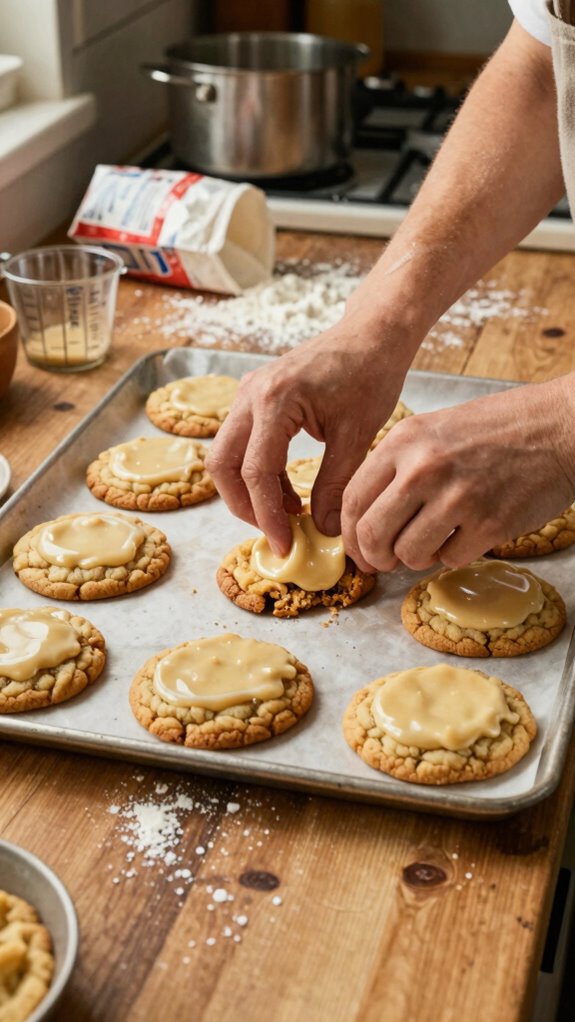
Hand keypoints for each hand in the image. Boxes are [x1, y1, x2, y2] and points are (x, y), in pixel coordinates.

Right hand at [206, 314, 411, 554]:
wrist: (372, 334)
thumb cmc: (370, 373)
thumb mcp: (357, 435)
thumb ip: (336, 485)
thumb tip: (324, 531)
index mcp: (274, 400)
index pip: (255, 471)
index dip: (266, 515)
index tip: (285, 544)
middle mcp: (250, 394)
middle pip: (222, 465)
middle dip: (244, 506)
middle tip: (276, 533)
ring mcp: (248, 392)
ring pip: (225, 455)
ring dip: (250, 490)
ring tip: (289, 513)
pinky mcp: (255, 396)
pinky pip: (242, 443)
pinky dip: (258, 472)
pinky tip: (290, 491)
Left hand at [342, 378, 574, 571]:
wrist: (558, 426)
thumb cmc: (496, 429)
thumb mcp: (432, 431)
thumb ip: (396, 469)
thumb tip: (365, 519)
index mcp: (404, 441)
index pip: (352, 500)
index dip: (350, 535)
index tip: (359, 550)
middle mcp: (424, 468)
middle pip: (373, 533)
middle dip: (375, 557)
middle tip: (386, 562)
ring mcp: (457, 497)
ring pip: (409, 554)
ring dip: (417, 558)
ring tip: (436, 539)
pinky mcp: (489, 523)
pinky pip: (450, 559)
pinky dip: (455, 553)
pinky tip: (468, 532)